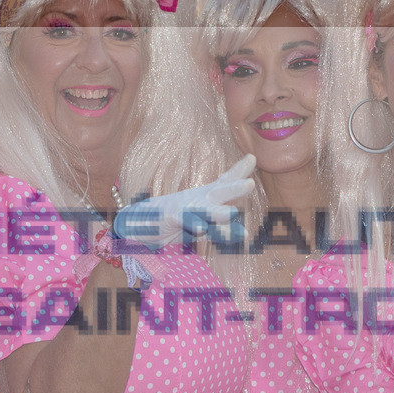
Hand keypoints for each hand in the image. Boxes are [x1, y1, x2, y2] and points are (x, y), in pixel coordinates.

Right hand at [113, 154, 255, 247]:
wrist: (141, 221)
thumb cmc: (175, 221)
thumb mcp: (201, 223)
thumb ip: (222, 229)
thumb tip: (245, 234)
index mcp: (205, 196)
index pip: (225, 181)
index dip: (239, 171)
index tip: (252, 158)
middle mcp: (198, 199)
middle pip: (219, 191)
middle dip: (235, 188)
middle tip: (250, 184)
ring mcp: (185, 207)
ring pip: (205, 210)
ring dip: (218, 213)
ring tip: (232, 214)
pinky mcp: (172, 218)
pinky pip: (185, 221)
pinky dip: (193, 225)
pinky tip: (201, 229)